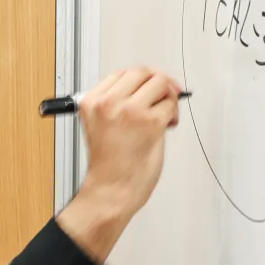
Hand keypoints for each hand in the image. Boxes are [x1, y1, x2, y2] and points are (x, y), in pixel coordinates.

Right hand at [56, 66, 183, 263]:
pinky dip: (174, 113)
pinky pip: (171, 105)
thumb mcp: (101, 125)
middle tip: (167, 94)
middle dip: (158, 83)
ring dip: (168, 97)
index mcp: (91, 102)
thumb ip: (119, 104)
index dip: (141, 79)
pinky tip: (168, 126)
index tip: (151, 87)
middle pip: (142, 72)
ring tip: (165, 115)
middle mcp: (108, 103)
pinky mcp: (150, 122)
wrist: (111, 191)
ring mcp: (129, 110)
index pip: (122, 74)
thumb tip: (146, 90)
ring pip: (160, 83)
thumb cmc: (108, 167)